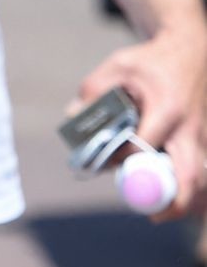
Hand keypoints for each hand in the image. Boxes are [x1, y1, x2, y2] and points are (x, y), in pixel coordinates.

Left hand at [73, 26, 206, 217]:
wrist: (191, 50)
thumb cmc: (151, 60)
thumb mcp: (117, 66)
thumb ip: (93, 92)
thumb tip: (73, 117)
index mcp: (168, 110)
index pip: (144, 148)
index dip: (123, 161)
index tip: (107, 163)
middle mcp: (189, 127)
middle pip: (189, 175)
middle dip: (173, 201)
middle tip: (153, 215)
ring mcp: (200, 135)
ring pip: (198, 176)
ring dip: (179, 195)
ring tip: (158, 208)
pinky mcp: (202, 140)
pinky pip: (197, 168)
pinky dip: (182, 182)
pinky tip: (165, 189)